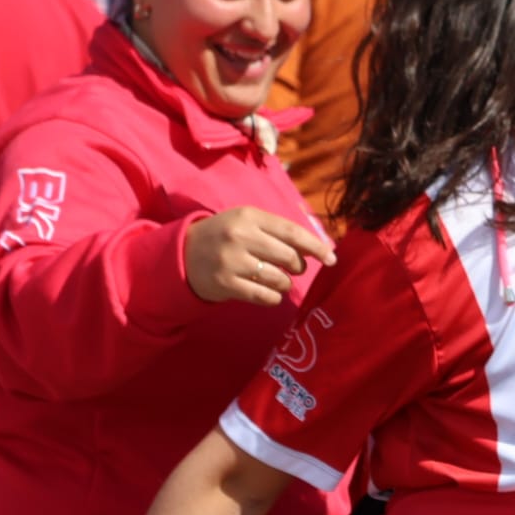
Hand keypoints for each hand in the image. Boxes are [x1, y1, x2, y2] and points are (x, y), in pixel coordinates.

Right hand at [183, 206, 335, 305]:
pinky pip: (263, 296)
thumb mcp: (248, 222)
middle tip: (294, 268)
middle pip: (289, 257)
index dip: (317, 247)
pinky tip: (270, 293)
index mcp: (249, 216)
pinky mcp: (225, 284)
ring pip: (278, 279)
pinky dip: (273, 297)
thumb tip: (319, 247)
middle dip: (298, 266)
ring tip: (278, 280)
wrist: (183, 253)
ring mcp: (231, 261)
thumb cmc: (226, 236)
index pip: (293, 232)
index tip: (332, 258)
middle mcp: (240, 237)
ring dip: (285, 283)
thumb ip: (279, 230)